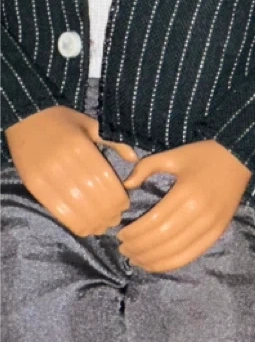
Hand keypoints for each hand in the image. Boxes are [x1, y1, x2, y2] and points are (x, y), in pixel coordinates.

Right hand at [4, 105, 136, 235]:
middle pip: (90, 194)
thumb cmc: (64, 121)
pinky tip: (84, 228)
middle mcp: (63, 162)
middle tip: (115, 219)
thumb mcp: (91, 124)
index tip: (125, 205)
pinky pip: (55, 208)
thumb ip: (113, 141)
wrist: (26, 119)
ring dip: (91, 220)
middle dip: (106, 210)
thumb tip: (134, 158)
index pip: (103, 178)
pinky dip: (72, 222)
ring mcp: (46, 175)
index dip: (115, 196)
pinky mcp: (33, 185)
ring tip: (102, 227)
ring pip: (74, 205)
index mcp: (80, 147)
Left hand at [116, 140, 250, 272]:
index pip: (154, 221)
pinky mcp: (219, 231)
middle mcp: (200, 211)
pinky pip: (193, 254)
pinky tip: (156, 264)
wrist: (241, 157)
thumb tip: (126, 185)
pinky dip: (172, 263)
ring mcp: (212, 223)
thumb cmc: (204, 155)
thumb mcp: (174, 155)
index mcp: (186, 191)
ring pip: (176, 251)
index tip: (120, 235)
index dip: (134, 233)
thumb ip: (147, 167)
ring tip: (136, 259)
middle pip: (163, 239)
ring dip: (152, 259)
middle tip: (124, 249)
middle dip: (138, 248)